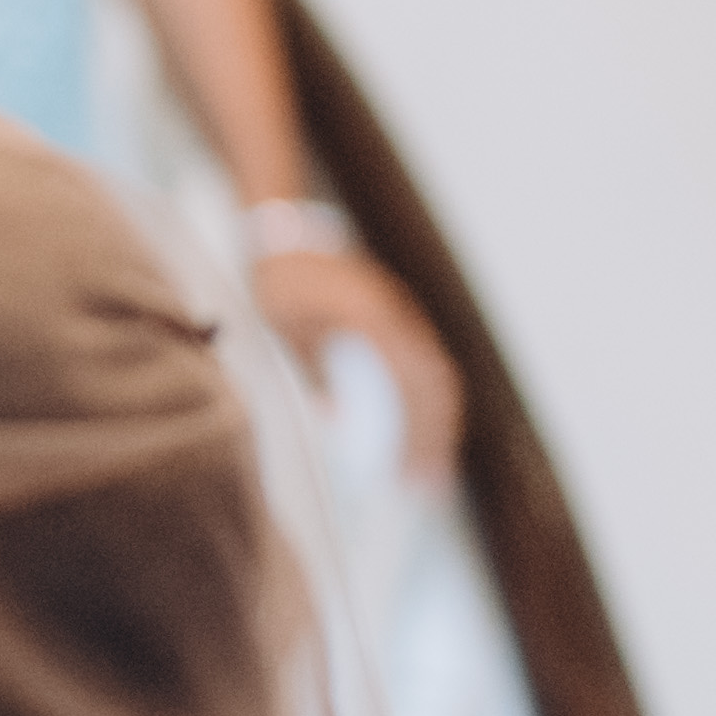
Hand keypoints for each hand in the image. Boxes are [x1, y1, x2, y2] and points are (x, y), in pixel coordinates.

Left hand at [248, 243, 463, 482]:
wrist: (283, 228)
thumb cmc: (278, 278)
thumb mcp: (283, 324)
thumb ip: (311, 368)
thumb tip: (336, 420)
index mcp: (371, 316)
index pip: (409, 381)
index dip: (416, 429)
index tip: (410, 472)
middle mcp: (396, 314)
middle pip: (433, 383)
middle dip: (434, 438)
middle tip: (426, 487)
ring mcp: (401, 315)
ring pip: (436, 375)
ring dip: (437, 425)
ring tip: (429, 472)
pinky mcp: (397, 319)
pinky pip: (425, 365)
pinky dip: (429, 403)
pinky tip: (421, 435)